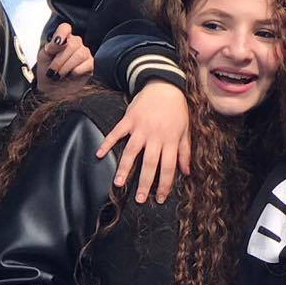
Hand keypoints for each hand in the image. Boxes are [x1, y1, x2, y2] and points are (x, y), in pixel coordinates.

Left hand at [35, 24, 92, 94]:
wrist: (52, 90)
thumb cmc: (47, 72)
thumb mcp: (43, 58)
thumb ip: (50, 47)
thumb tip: (61, 41)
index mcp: (63, 39)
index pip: (65, 28)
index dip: (61, 34)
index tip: (56, 45)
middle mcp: (75, 44)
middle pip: (72, 44)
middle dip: (59, 60)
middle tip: (52, 71)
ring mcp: (85, 53)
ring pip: (79, 54)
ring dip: (66, 67)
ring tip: (59, 75)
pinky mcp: (91, 65)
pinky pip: (86, 65)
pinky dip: (75, 72)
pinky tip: (70, 76)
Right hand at [96, 81, 192, 203]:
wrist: (165, 85)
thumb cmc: (177, 110)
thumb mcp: (186, 130)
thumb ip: (185, 151)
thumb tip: (187, 172)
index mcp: (171, 140)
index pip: (168, 167)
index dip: (164, 184)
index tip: (159, 198)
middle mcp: (155, 136)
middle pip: (150, 163)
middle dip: (145, 183)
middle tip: (139, 199)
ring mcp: (140, 127)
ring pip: (132, 151)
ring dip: (125, 168)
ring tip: (118, 183)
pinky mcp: (128, 119)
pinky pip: (116, 132)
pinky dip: (107, 142)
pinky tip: (99, 154)